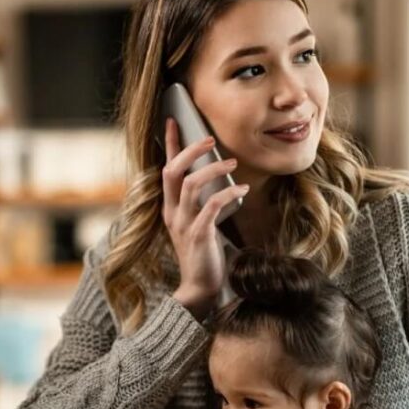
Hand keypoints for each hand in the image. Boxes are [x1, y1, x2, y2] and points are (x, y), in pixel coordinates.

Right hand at [161, 117, 249, 318]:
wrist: (200, 288)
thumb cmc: (204, 254)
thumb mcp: (198, 224)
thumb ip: (201, 203)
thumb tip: (216, 178)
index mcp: (170, 208)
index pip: (166, 169)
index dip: (169, 144)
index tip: (173, 121)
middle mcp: (172, 213)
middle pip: (172, 172)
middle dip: (190, 151)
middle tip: (209, 139)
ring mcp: (183, 224)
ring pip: (191, 185)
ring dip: (213, 169)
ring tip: (232, 163)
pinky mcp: (198, 235)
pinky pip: (210, 207)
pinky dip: (227, 194)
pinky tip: (242, 189)